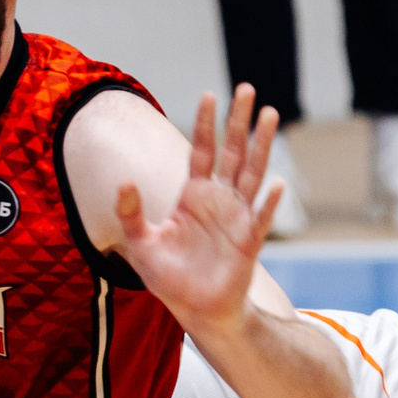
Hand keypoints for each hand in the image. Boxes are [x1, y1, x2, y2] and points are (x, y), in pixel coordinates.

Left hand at [112, 85, 282, 334]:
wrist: (195, 309)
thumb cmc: (169, 277)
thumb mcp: (140, 242)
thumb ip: (130, 213)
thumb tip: (122, 180)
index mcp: (193, 195)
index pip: (202, 150)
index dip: (205, 123)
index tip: (209, 94)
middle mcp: (219, 200)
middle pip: (232, 152)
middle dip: (239, 121)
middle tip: (248, 88)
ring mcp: (237, 217)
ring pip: (252, 173)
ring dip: (261, 145)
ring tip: (269, 115)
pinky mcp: (249, 242)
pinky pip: (261, 218)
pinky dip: (269, 203)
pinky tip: (275, 184)